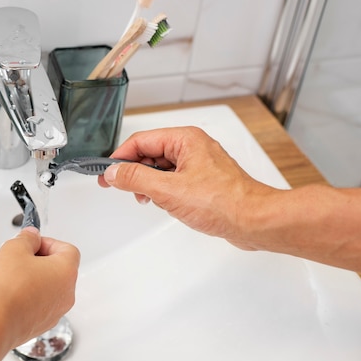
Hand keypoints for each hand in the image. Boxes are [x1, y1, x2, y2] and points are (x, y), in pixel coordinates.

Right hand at [0, 227, 80, 347]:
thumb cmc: (7, 289)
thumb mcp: (14, 249)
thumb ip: (27, 238)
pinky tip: (10, 295)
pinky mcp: (41, 325)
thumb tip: (32, 237)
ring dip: (34, 280)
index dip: (48, 242)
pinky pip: (40, 305)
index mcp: (67, 272)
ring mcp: (56, 312)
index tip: (32, 243)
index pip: (68, 249)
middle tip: (20, 258)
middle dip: (40, 261)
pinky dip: (29, 297)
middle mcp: (66, 294)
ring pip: (49, 288)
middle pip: (59, 269)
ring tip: (12, 278)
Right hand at [98, 127, 274, 247]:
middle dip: (134, 172)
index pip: (140, 141)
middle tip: (119, 187)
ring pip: (161, 167)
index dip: (120, 158)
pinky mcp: (203, 181)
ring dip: (149, 183)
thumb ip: (136, 179)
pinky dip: (163, 190)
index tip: (106, 174)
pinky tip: (164, 204)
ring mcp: (199, 164)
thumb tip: (115, 172)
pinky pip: (173, 179)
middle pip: (150, 152)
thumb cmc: (224, 203)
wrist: (254, 221)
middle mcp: (192, 147)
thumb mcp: (168, 190)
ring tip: (148, 199)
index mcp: (185, 139)